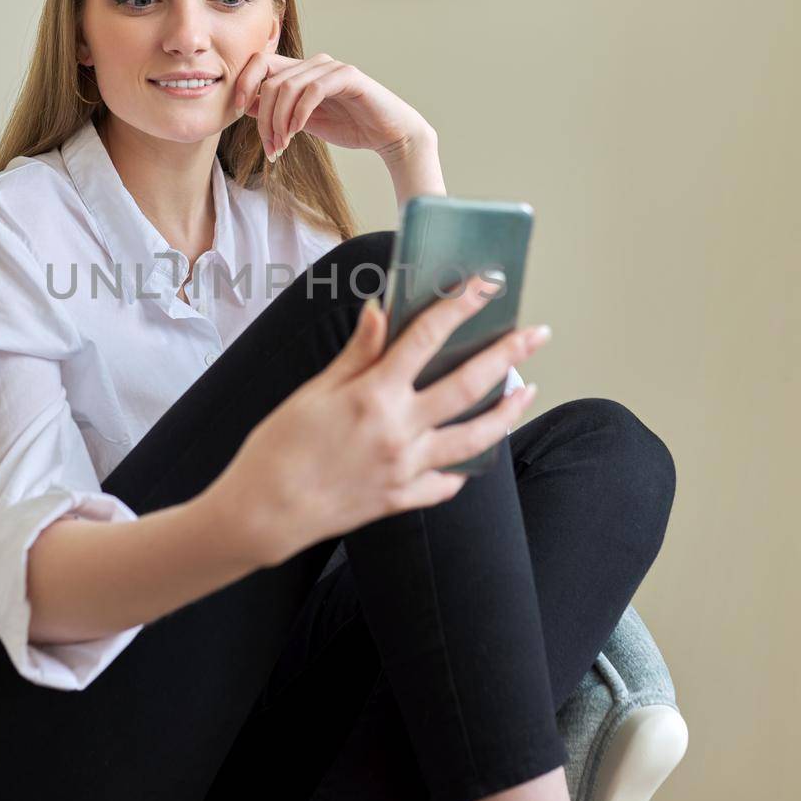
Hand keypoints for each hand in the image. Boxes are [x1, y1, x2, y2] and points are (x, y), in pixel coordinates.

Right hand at [204, 277, 549, 568]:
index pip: (426, 338)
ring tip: (527, 391)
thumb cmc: (277, 449)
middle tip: (537, 334)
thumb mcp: (312, 392)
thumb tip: (379, 312)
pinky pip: (443, 483)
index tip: (485, 286)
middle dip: (508, 354)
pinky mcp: (400, 499)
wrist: (262, 514)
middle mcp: (398, 431)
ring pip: (473, 438)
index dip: (460, 307)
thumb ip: (355, 355)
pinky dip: (461, 469)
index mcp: (373, 396)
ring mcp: (405, 468)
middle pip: (468, 384)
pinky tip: (473, 457)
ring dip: (506, 412)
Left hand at [233, 52, 432, 162]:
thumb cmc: (349, 126)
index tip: (235, 110)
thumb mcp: (303, 122)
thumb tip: (244, 104)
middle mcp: (314, 63)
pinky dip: (299, 113)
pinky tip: (297, 132)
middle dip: (263, 116)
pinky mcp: (348, 76)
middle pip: (270, 78)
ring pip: (288, 86)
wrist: (389, 135)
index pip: (260, 63)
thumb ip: (278, 111)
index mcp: (302, 71)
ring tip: (283, 145)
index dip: (243, 83)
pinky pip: (312, 90)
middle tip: (270, 145)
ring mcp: (331, 67)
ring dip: (279, 120)